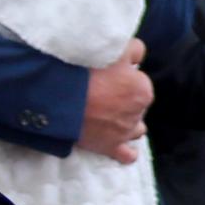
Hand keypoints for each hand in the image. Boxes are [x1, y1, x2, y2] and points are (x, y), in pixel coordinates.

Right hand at [80, 43, 152, 161]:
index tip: (110, 76)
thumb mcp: (117, 49)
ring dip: (128, 123)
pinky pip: (126, 154)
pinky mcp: (110, 147)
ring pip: (135, 129)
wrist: (62, 96)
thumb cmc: (89, 71)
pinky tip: (122, 146)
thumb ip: (135, 51)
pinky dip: (127, 152)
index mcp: (143, 90)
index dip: (125, 78)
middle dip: (125, 100)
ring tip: (111, 116)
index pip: (140, 82)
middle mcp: (138, 113)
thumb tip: (139, 57)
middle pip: (137, 106)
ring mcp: (124, 132)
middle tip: (104, 93)